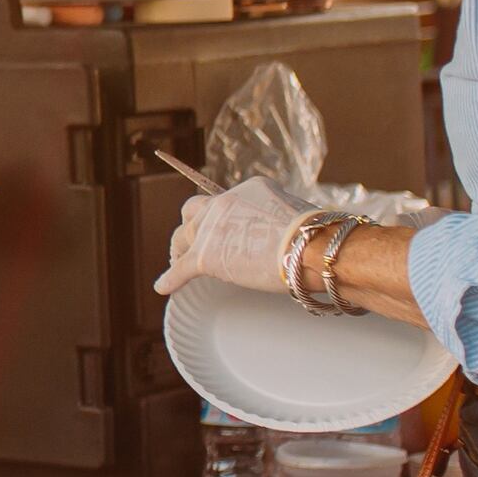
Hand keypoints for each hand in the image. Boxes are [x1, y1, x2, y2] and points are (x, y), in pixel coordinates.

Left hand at [156, 178, 308, 296]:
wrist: (309, 247)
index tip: (223, 228)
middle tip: (192, 241)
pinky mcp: (205, 256)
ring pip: (181, 236)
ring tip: (177, 262)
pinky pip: (180, 268)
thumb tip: (279, 235)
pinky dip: (170, 278)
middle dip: (191, 226)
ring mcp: (210, 229)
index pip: (224, 201)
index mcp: (246, 190)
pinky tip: (163, 286)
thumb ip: (276, 219)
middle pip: (193, 211)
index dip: (222, 217)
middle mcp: (222, 203)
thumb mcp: (294, 212)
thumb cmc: (314, 236)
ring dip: (178, 250)